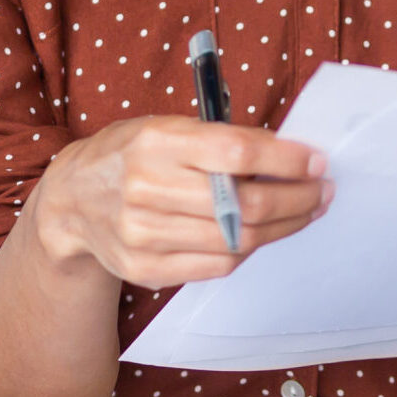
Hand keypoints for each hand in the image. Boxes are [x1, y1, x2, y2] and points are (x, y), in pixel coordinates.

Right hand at [31, 115, 330, 289]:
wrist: (73, 199)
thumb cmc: (135, 154)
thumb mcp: (170, 128)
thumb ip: (223, 141)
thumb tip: (293, 156)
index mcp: (156, 142)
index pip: (237, 154)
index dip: (287, 161)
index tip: (318, 162)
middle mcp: (147, 188)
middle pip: (245, 205)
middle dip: (297, 199)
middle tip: (322, 192)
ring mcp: (143, 234)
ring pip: (238, 241)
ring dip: (284, 227)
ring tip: (304, 212)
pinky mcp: (145, 268)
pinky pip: (217, 265)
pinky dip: (248, 250)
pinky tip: (262, 234)